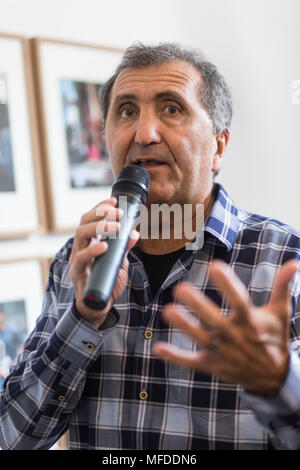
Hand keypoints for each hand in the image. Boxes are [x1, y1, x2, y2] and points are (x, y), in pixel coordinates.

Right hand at [69, 197, 138, 328]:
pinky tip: (103, 246)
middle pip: (83, 222)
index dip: (100, 207)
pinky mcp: (78, 273)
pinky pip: (81, 259)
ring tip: (115, 227)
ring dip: (99, 227)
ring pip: (80, 235)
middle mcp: (81, 248)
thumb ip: (124, 249)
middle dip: (100, 213)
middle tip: (118, 212)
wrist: (97, 307)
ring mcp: (77, 259)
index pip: (91, 219)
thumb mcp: (119, 263)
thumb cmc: (106, 282)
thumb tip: (135, 234)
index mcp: (89, 242)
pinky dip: (92, 250)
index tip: (114, 200)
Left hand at [153, 259, 298, 395]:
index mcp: (251, 322)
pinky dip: (176, 357)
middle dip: (199, 306)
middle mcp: (235, 337)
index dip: (228, 284)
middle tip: (180, 288)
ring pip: (201, 339)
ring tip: (168, 311)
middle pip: (215, 321)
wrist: (273, 378)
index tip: (215, 266)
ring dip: (184, 326)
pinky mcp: (213, 366)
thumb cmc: (274, 338)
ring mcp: (223, 353)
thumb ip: (283, 287)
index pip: (239, 301)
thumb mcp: (280, 313)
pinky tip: (159, 348)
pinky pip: (192, 363)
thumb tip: (294, 262)